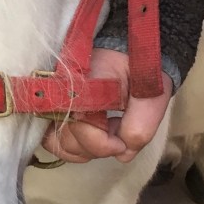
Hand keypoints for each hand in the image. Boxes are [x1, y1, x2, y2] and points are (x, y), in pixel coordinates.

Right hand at [41, 49, 173, 163]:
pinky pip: (53, 139)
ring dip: (86, 148)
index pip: (80, 125)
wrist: (128, 49)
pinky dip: (74, 147)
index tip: (123, 142)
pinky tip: (93, 139)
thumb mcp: (151, 95)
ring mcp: (54, 98)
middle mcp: (60, 90)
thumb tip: (123, 154)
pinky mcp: (54, 107)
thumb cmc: (140, 68)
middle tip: (119, 128)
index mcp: (83, 82)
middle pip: (68, 138)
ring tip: (108, 130)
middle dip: (98, 146)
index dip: (103, 143)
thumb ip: (140, 127)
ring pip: (58, 142)